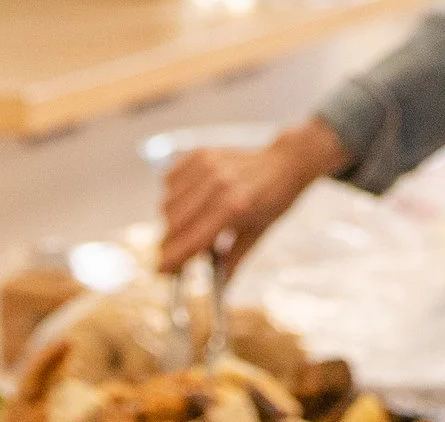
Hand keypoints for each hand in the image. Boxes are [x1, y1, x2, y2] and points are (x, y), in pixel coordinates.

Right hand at [158, 119, 349, 274]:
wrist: (284, 163)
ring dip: (170, 221)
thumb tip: (218, 290)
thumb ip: (233, 262)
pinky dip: (171, 195)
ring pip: (167, 202)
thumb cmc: (272, 201)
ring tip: (187, 226)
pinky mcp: (200, 153)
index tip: (160, 271)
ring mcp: (207, 165)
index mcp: (234, 207)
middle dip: (169, 243)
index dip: (173, 258)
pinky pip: (169, 180)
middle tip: (174, 255)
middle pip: (173, 222)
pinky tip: (187, 202)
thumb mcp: (257, 235)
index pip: (192, 239)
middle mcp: (217, 184)